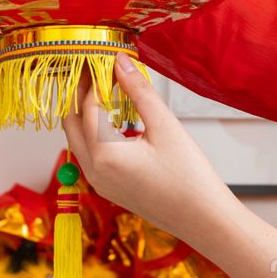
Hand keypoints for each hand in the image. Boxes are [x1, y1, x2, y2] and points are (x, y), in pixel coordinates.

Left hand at [60, 54, 234, 246]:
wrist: (204, 220)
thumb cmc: (189, 177)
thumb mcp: (165, 126)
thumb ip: (139, 91)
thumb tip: (120, 63)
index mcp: (104, 154)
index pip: (88, 104)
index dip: (96, 77)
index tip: (107, 57)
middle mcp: (94, 170)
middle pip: (72, 122)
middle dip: (83, 94)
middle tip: (101, 70)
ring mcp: (99, 182)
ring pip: (78, 139)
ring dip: (88, 113)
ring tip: (111, 90)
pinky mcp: (109, 188)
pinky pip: (91, 154)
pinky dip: (96, 132)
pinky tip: (119, 120)